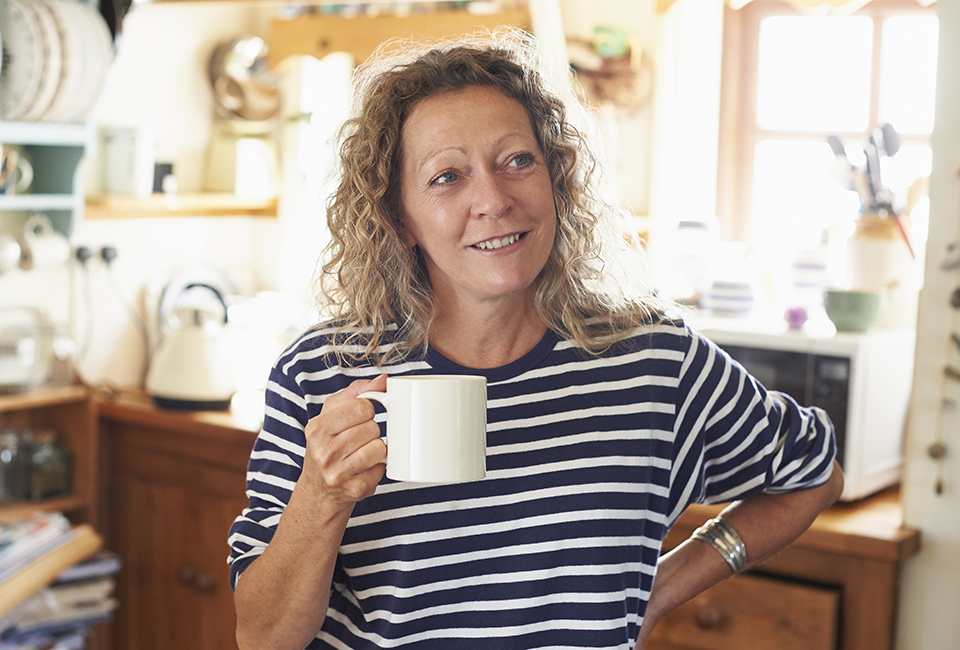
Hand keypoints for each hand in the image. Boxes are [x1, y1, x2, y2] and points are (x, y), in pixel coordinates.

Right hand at [298, 374, 387, 508]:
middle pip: (372, 427)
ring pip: (379, 448)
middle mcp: (324, 451)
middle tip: (360, 438)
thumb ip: (356, 393)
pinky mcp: (356, 489)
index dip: (367, 410)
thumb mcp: (331, 415)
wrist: (319, 491)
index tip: (361, 417)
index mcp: (317, 428)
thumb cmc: (328, 446)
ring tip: (364, 452)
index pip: (361, 407)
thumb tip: (383, 380)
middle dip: (372, 430)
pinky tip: (365, 468)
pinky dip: (379, 467)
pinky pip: (382, 469)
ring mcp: (339, 473)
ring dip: (377, 448)